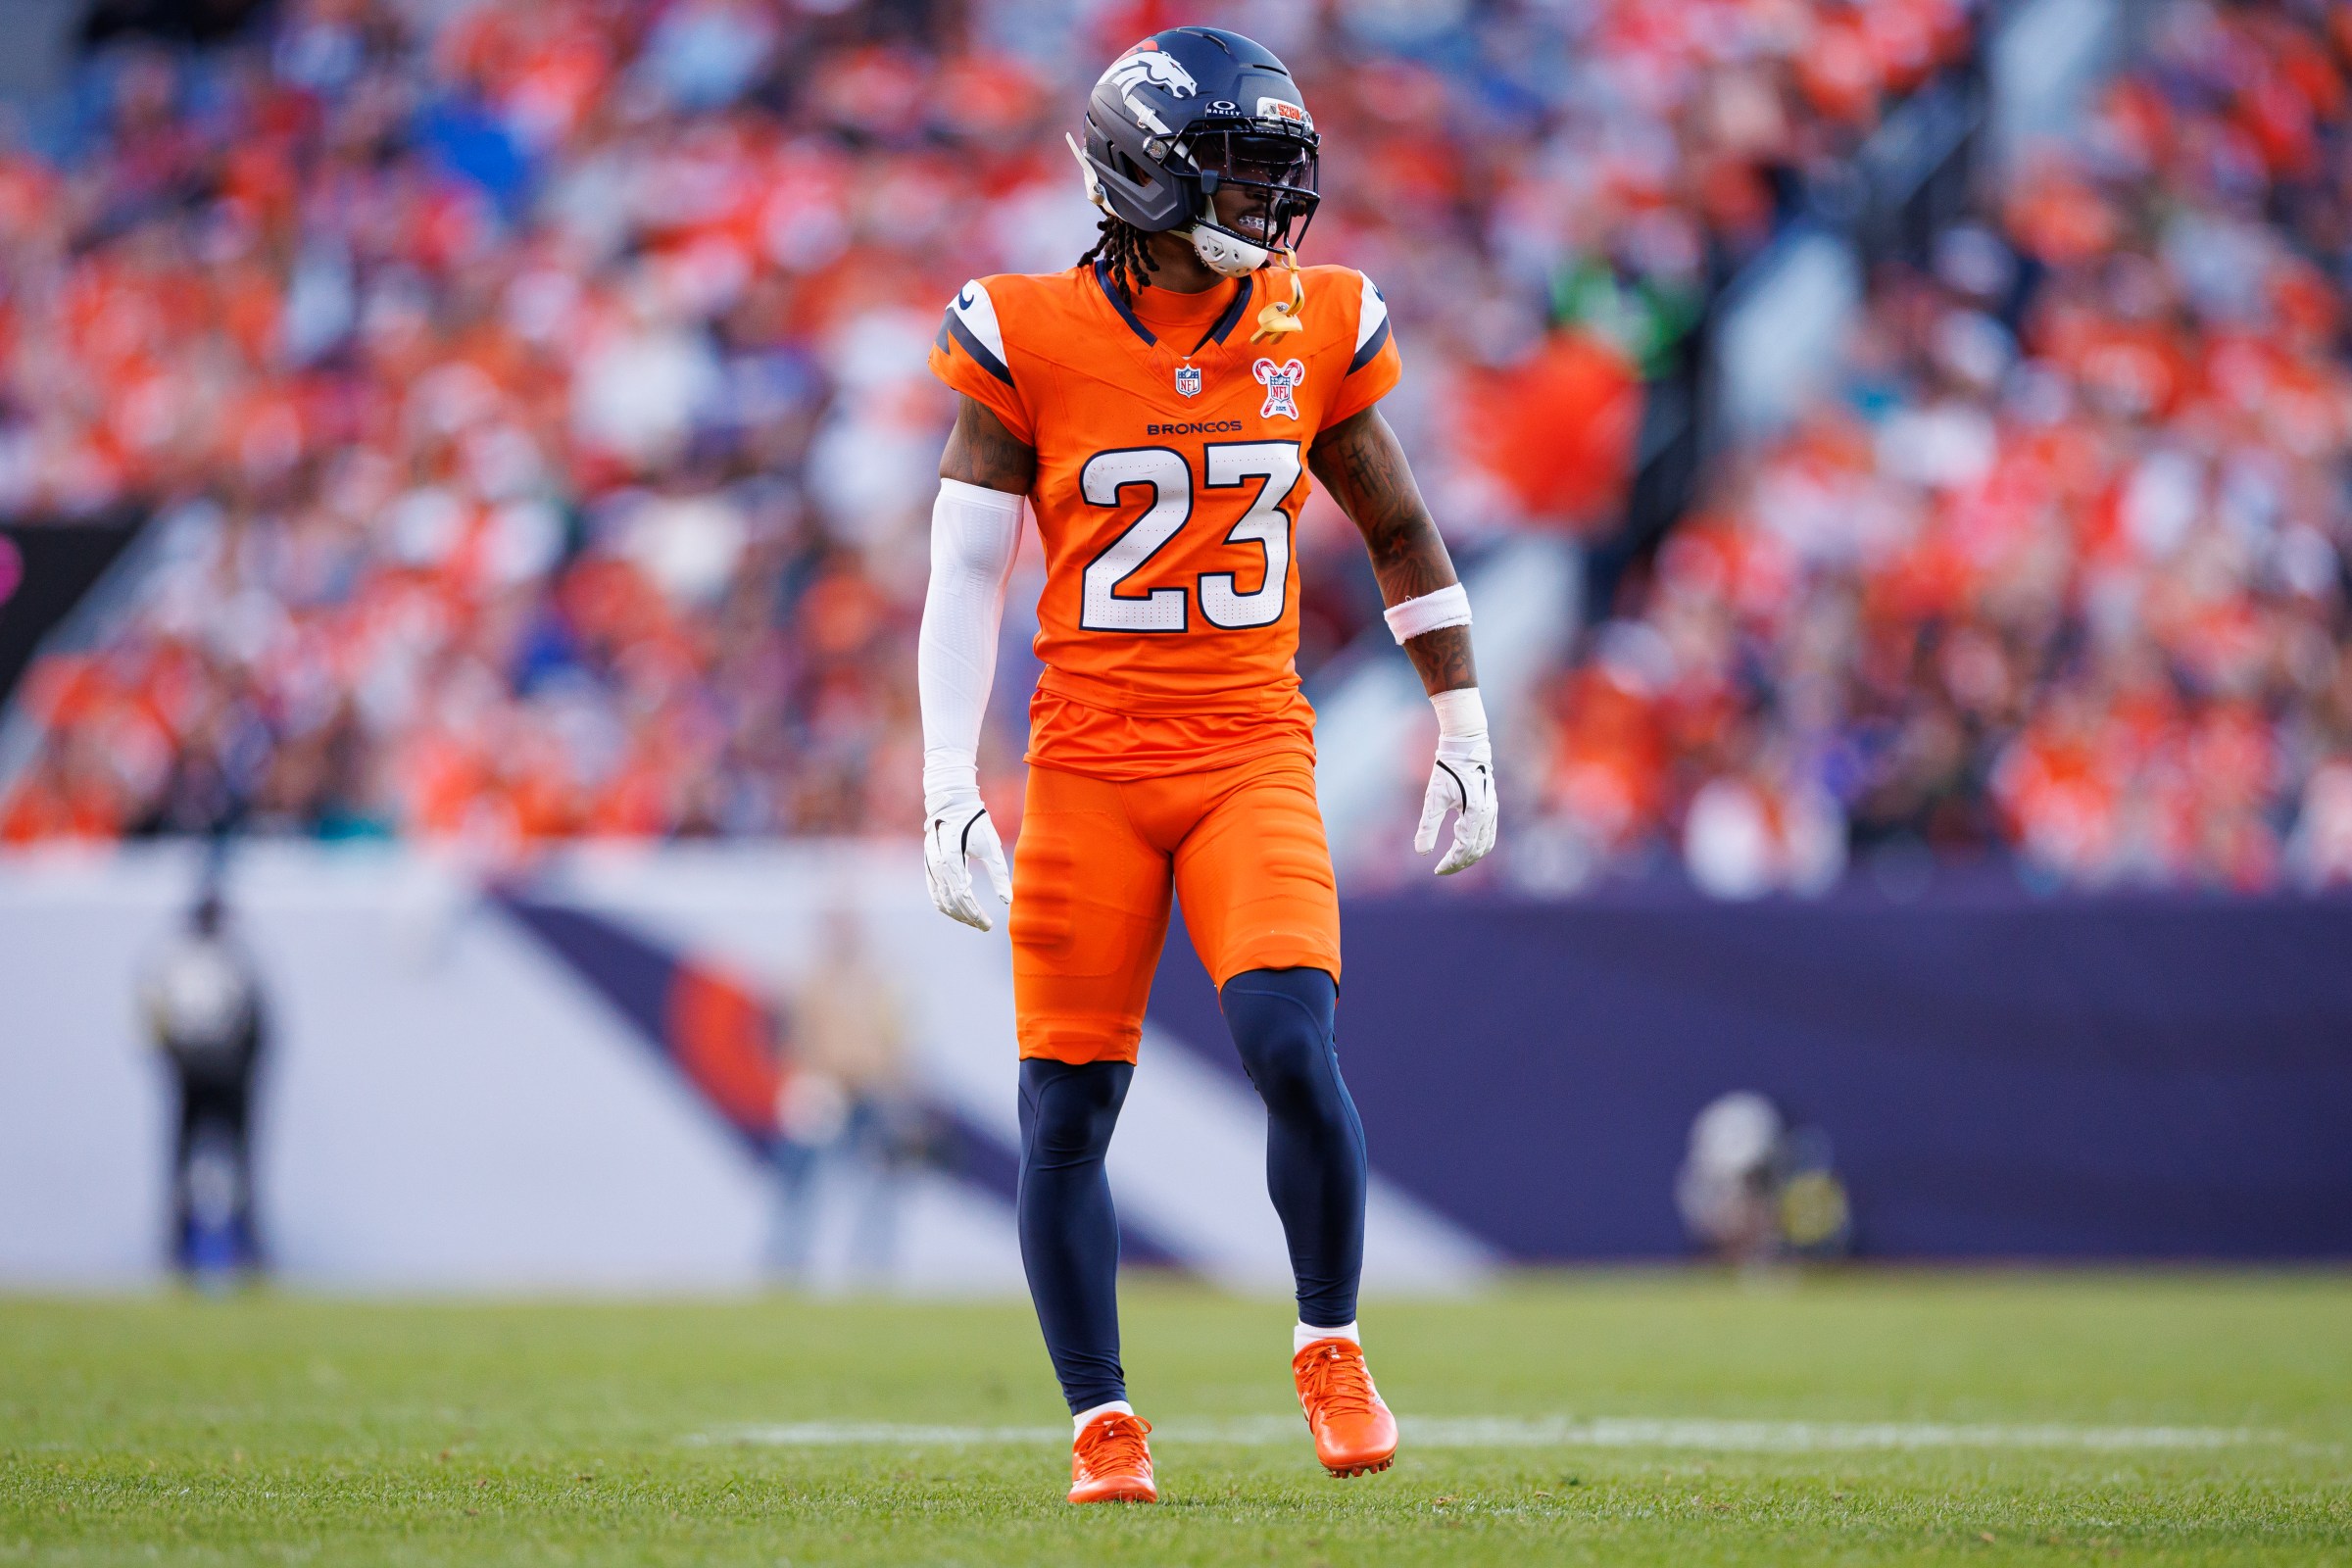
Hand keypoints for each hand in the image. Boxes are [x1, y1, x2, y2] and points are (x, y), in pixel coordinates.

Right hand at [924, 787, 1011, 929]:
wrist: (953, 803)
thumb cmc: (976, 823)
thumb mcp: (991, 847)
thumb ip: (999, 874)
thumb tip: (1008, 900)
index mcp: (952, 860)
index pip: (963, 897)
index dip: (975, 914)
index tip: (988, 925)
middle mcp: (938, 866)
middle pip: (951, 902)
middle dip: (968, 917)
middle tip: (984, 926)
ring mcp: (931, 866)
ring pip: (941, 900)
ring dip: (957, 913)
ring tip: (973, 920)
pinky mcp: (929, 864)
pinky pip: (934, 891)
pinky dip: (945, 903)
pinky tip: (960, 907)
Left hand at [1415, 732, 1496, 874]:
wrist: (1465, 748)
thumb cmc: (1447, 771)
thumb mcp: (1434, 799)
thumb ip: (1428, 827)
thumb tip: (1421, 852)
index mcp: (1474, 815)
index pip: (1464, 849)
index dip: (1450, 863)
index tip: (1437, 870)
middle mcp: (1487, 815)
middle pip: (1476, 851)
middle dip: (1460, 863)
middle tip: (1442, 869)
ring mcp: (1491, 810)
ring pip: (1486, 844)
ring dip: (1471, 856)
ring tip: (1454, 861)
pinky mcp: (1491, 806)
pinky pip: (1489, 833)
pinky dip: (1478, 845)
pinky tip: (1465, 845)